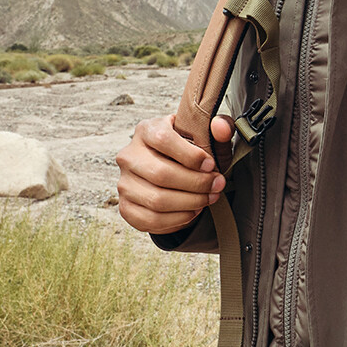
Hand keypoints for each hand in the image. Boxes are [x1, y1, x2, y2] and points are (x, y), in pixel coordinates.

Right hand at [115, 114, 233, 233]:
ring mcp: (124, 183)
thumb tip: (222, 128)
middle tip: (217, 185)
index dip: (191, 155)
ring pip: (157, 199)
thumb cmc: (189, 151)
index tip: (211, 165)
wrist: (171, 171)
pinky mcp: (126, 207)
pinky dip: (178, 219)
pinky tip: (194, 210)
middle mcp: (129, 156)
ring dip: (191, 202)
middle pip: (161, 174)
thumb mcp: (205, 135)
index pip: (163, 140)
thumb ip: (219, 127)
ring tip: (209, 198)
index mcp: (146, 131)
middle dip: (196, 183)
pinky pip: (151, 219)